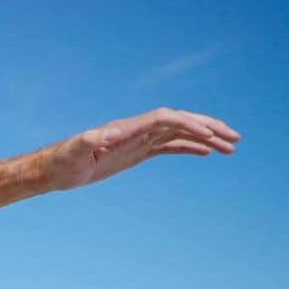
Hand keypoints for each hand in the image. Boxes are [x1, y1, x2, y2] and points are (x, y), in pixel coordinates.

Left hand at [43, 108, 239, 190]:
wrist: (54, 169)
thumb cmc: (62, 161)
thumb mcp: (74, 152)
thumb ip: (89, 141)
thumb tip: (105, 134)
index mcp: (126, 128)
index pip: (164, 118)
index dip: (187, 124)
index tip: (210, 136)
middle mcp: (135, 130)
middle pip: (179, 121)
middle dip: (207, 126)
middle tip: (235, 138)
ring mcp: (138, 141)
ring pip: (179, 133)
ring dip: (206, 136)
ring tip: (232, 147)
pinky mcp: (136, 152)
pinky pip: (168, 146)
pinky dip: (189, 146)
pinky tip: (208, 152)